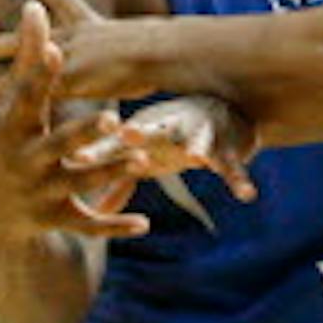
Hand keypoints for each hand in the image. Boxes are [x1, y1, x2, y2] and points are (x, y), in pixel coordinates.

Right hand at [0, 0, 153, 239]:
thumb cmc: (5, 143)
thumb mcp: (12, 105)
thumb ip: (27, 58)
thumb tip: (33, 5)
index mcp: (12, 128)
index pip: (28, 97)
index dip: (43, 74)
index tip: (61, 52)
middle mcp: (25, 161)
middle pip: (57, 145)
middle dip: (83, 132)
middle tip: (113, 119)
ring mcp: (41, 193)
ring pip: (81, 183)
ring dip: (110, 172)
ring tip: (142, 162)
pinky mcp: (58, 219)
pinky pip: (90, 224)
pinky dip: (116, 223)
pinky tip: (145, 223)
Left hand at [0, 0, 164, 103]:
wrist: (165, 52)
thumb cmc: (170, 51)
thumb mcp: (153, 40)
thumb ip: (143, 45)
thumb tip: (161, 41)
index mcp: (94, 25)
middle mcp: (75, 36)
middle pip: (26, 34)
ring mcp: (67, 55)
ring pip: (20, 65)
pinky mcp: (66, 77)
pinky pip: (28, 89)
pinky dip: (5, 99)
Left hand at [67, 95, 259, 202]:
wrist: (223, 110)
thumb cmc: (174, 139)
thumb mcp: (146, 158)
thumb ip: (120, 184)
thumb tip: (94, 212)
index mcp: (145, 134)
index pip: (117, 144)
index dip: (97, 151)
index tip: (76, 158)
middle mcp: (169, 130)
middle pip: (153, 132)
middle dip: (141, 134)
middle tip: (128, 135)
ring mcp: (200, 136)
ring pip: (198, 140)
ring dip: (196, 145)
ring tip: (196, 156)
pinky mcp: (227, 148)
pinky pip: (233, 166)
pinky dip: (239, 178)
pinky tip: (246, 194)